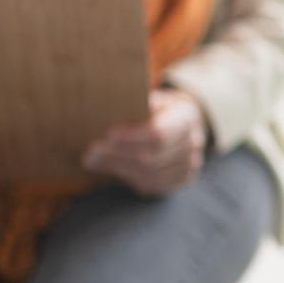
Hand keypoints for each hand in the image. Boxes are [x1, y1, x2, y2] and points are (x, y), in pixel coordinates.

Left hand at [82, 88, 208, 196]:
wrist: (182, 122)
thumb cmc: (158, 108)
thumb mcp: (150, 97)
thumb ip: (136, 103)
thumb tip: (111, 107)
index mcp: (187, 116)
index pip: (159, 133)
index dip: (131, 136)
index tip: (107, 134)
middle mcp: (193, 142)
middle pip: (151, 157)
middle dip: (117, 155)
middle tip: (90, 152)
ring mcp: (191, 163)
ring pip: (150, 174)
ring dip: (118, 169)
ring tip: (94, 161)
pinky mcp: (183, 179)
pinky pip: (154, 185)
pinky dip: (129, 179)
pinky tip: (113, 169)